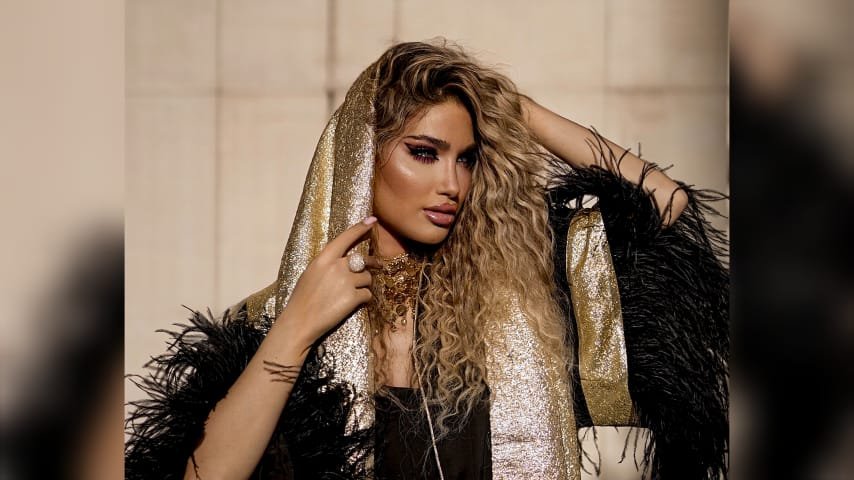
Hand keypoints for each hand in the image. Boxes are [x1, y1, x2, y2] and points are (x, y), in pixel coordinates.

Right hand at [275, 216, 382, 350]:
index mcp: (324, 259)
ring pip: (367, 278)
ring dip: (364, 285)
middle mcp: (337, 266)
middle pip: (363, 259)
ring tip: (351, 295)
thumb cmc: (302, 299)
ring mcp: (346, 281)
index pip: (345, 238)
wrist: (300, 321)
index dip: (359, 228)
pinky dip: (363, 299)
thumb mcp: (310, 274)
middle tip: (376, 267)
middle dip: (371, 264)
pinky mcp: (353, 297)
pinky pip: (367, 294)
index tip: (372, 220)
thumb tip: (343, 261)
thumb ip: (327, 265)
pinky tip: (351, 305)